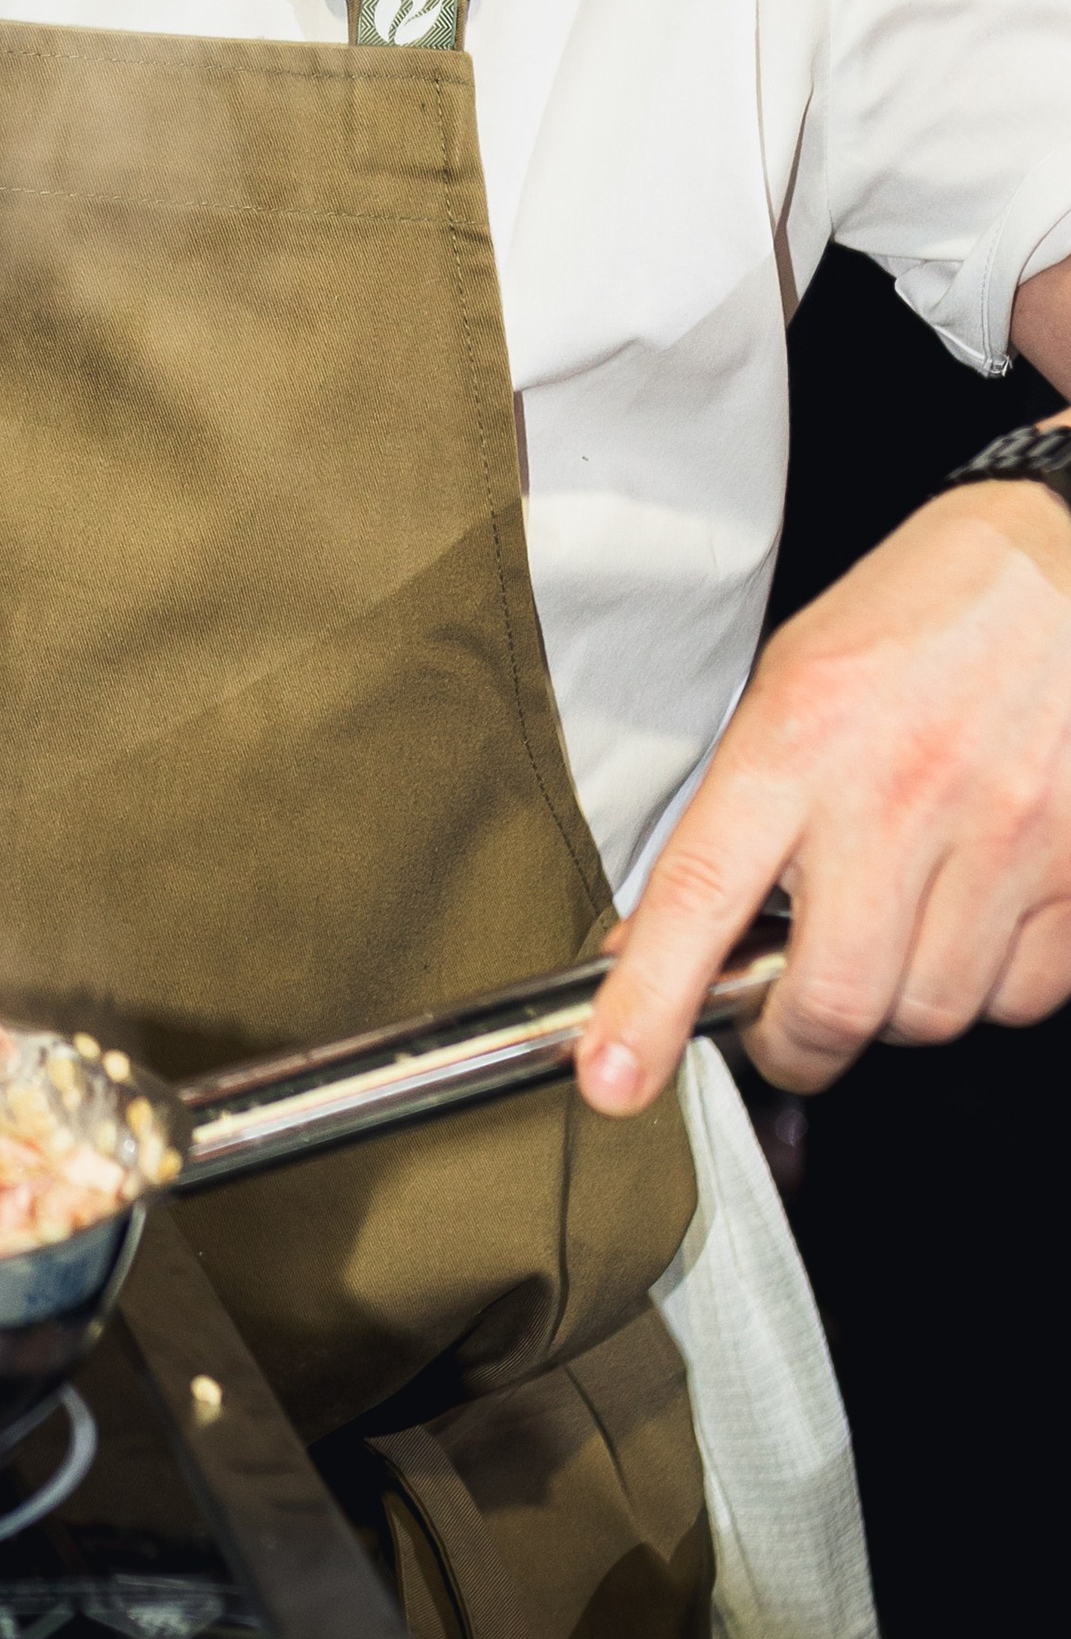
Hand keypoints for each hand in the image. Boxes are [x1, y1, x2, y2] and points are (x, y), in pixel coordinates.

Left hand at [578, 473, 1070, 1114]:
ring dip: (898, 1001)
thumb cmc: (920, 613)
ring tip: (895, 921)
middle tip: (785, 1019)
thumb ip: (739, 813)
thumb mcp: (795, 682)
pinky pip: (1021, 995)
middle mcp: (898, 794)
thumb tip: (665, 942)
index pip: (702, 895)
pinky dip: (987, 983)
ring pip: (929, 1011)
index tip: (612, 1079)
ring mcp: (1002, 836)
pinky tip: (976, 909)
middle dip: (796, 1040)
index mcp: (800, 737)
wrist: (1063, 559)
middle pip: (833, 1001)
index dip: (649, 1005)